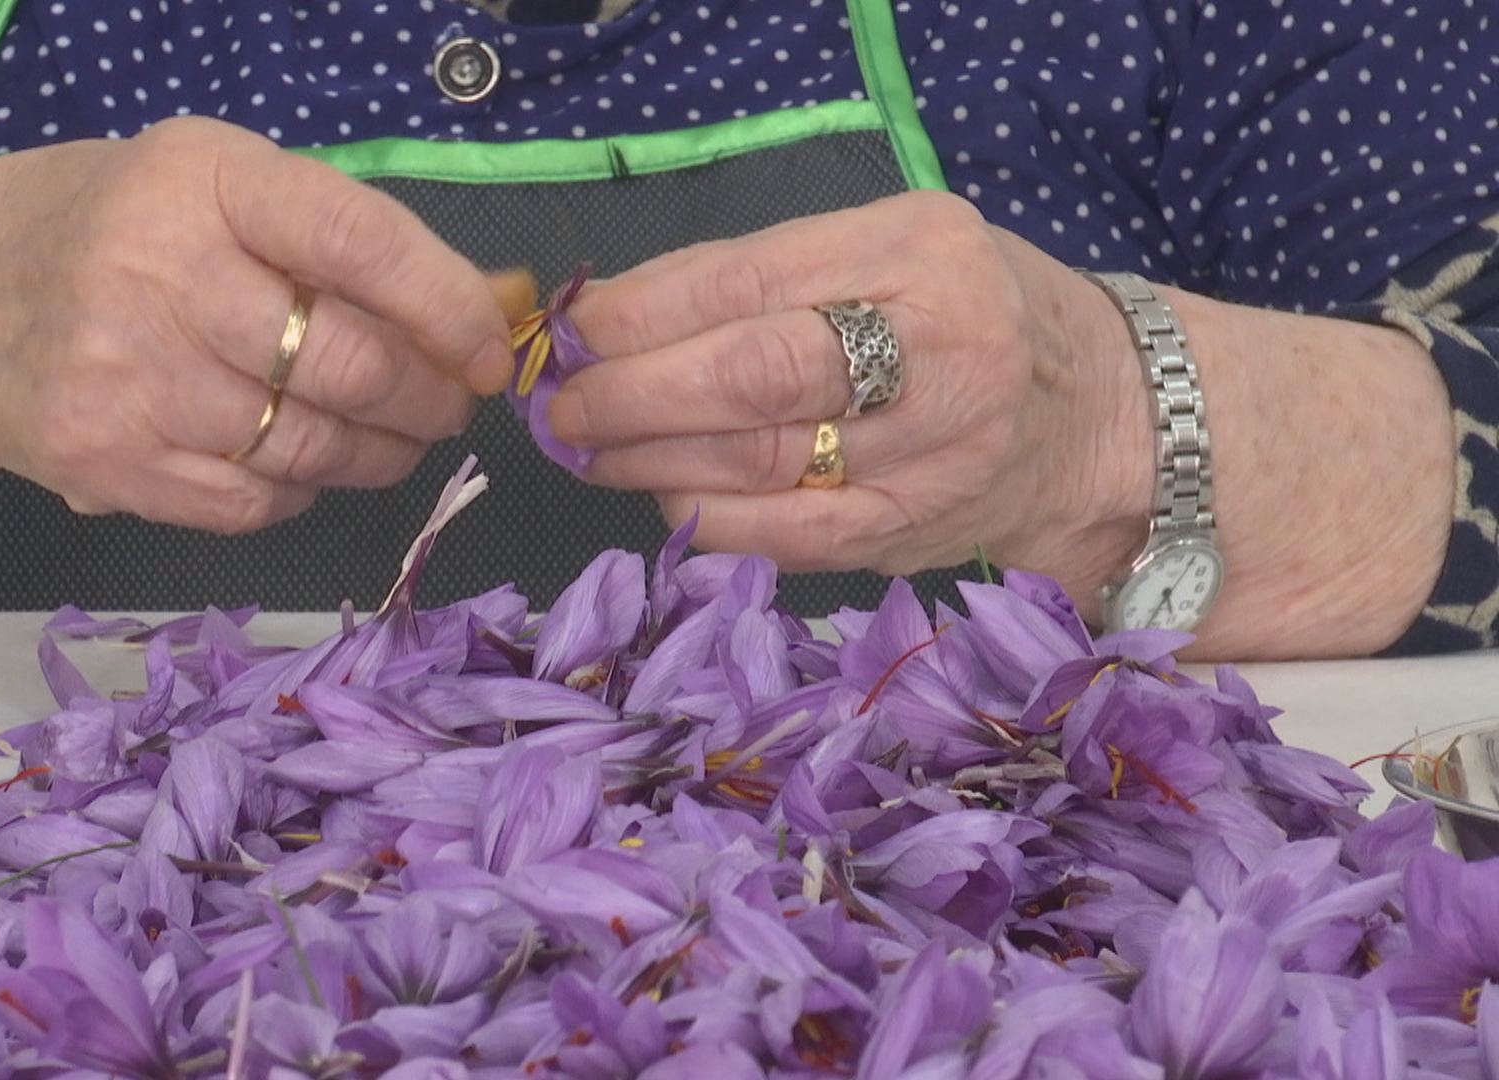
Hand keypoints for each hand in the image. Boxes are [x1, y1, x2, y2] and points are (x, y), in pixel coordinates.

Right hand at [0, 117, 513, 533]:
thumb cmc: (99, 231)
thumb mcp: (201, 184)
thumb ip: (325, 233)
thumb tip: (478, 307)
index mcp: (199, 180)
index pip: (359, 242)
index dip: (446, 306)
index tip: (489, 350)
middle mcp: (161, 275)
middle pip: (347, 365)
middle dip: (427, 398)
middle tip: (447, 403)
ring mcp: (129, 380)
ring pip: (312, 448)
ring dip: (379, 453)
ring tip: (389, 436)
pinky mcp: (109, 465)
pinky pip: (255, 502)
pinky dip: (304, 492)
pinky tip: (303, 464)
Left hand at [547, 190, 1152, 614]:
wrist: (1107, 420)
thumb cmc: (972, 316)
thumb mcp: (891, 252)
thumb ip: (765, 274)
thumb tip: (615, 314)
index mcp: (918, 252)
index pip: (750, 281)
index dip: (645, 314)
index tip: (575, 332)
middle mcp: (937, 349)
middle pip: (754, 377)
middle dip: (635, 395)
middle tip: (564, 408)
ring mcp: (933, 451)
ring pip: (762, 464)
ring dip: (653, 462)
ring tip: (592, 452)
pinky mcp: (917, 530)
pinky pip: (790, 538)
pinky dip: (711, 522)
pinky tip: (664, 501)